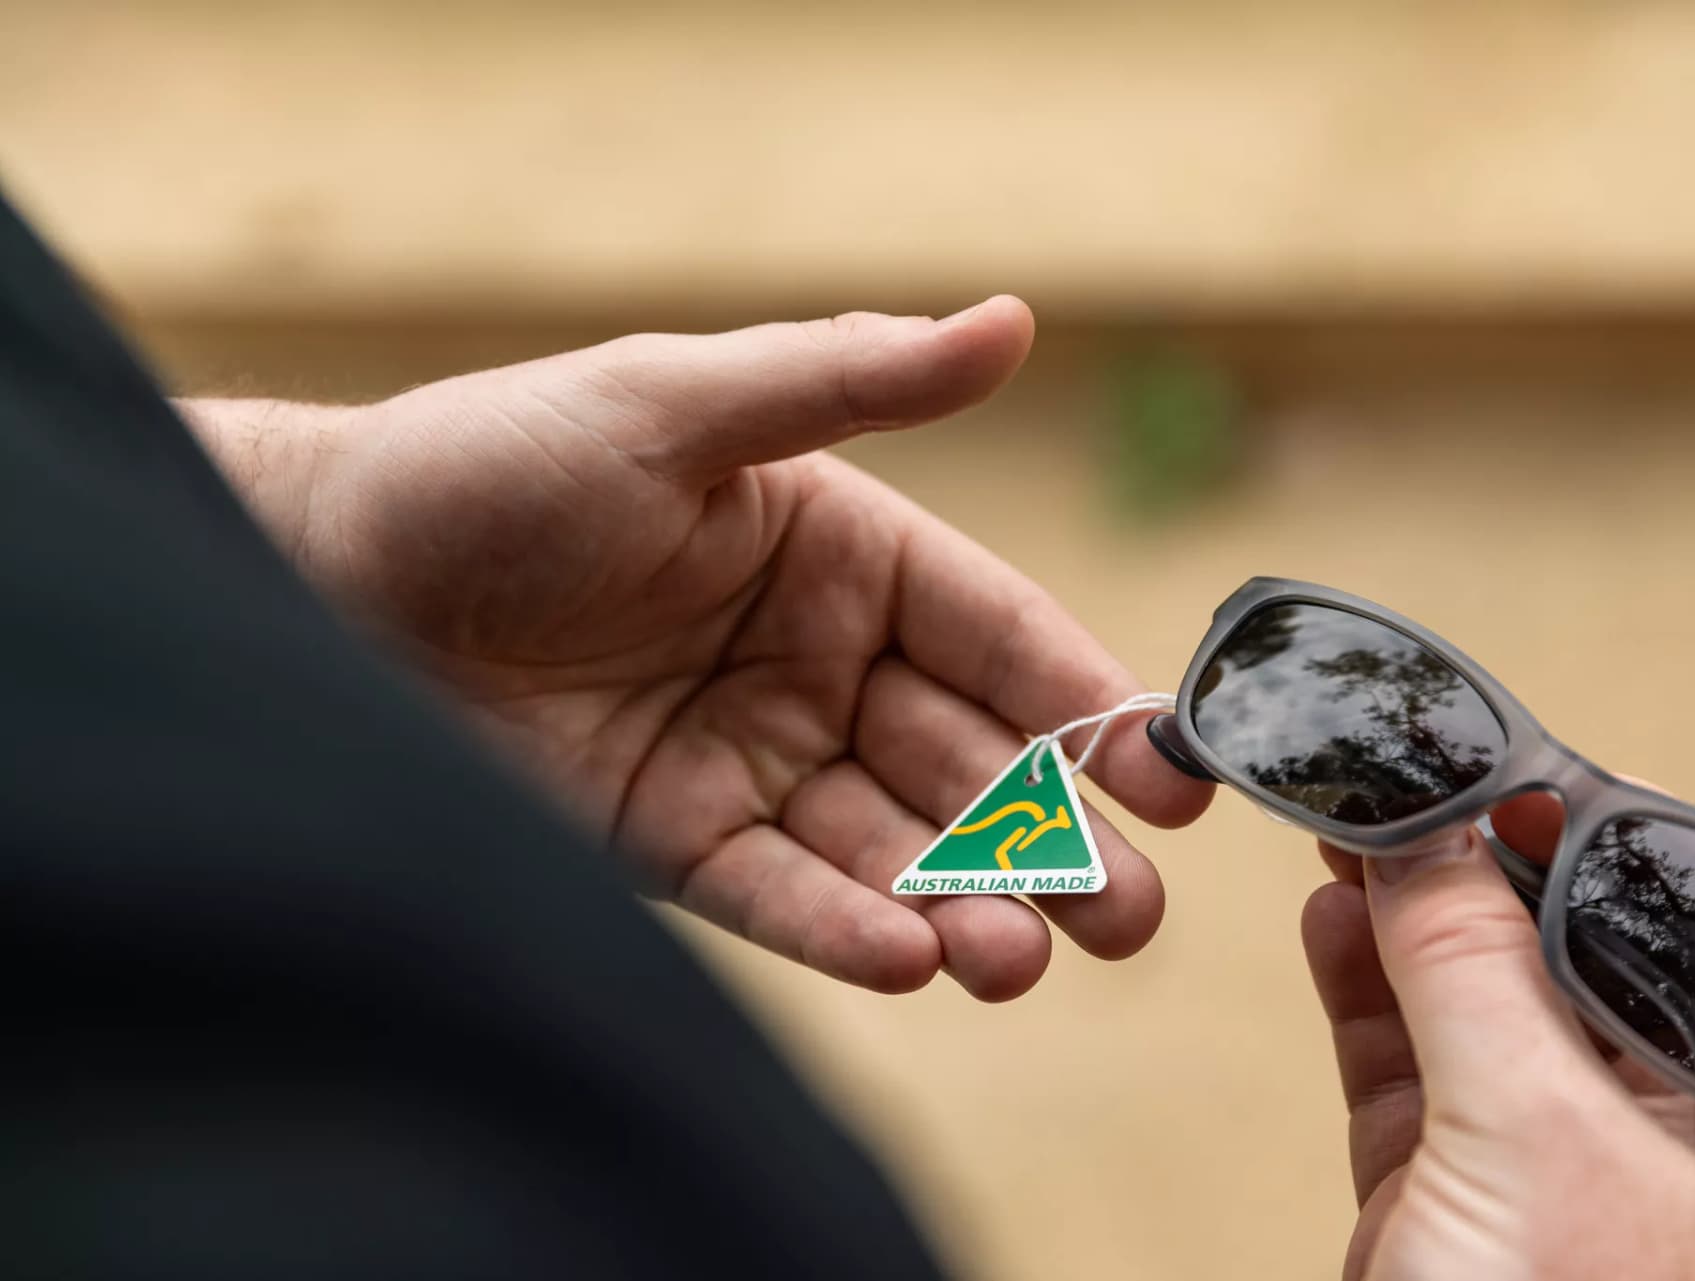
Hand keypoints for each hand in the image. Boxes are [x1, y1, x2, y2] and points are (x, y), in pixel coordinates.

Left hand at [183, 298, 1210, 999]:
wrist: (325, 576)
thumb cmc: (497, 463)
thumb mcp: (678, 404)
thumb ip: (846, 379)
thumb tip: (1012, 321)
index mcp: (846, 553)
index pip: (1001, 635)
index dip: (1093, 705)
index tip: (1179, 779)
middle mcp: (818, 664)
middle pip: (970, 761)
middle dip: (1059, 839)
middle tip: (1135, 916)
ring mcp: (752, 760)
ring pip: (892, 846)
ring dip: (968, 904)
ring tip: (1026, 959)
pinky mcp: (675, 842)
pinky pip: (781, 892)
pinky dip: (846, 927)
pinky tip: (910, 958)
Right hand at [1300, 797, 1694, 1280]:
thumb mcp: (1531, 1136)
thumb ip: (1471, 970)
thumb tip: (1423, 830)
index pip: (1671, 916)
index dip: (1585, 826)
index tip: (1491, 754)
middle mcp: (1650, 1110)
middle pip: (1555, 941)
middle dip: (1471, 857)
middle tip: (1394, 782)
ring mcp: (1542, 1144)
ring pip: (1468, 989)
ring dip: (1402, 909)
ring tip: (1346, 831)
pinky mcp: (1449, 1174)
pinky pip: (1401, 1048)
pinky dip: (1362, 980)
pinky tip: (1332, 915)